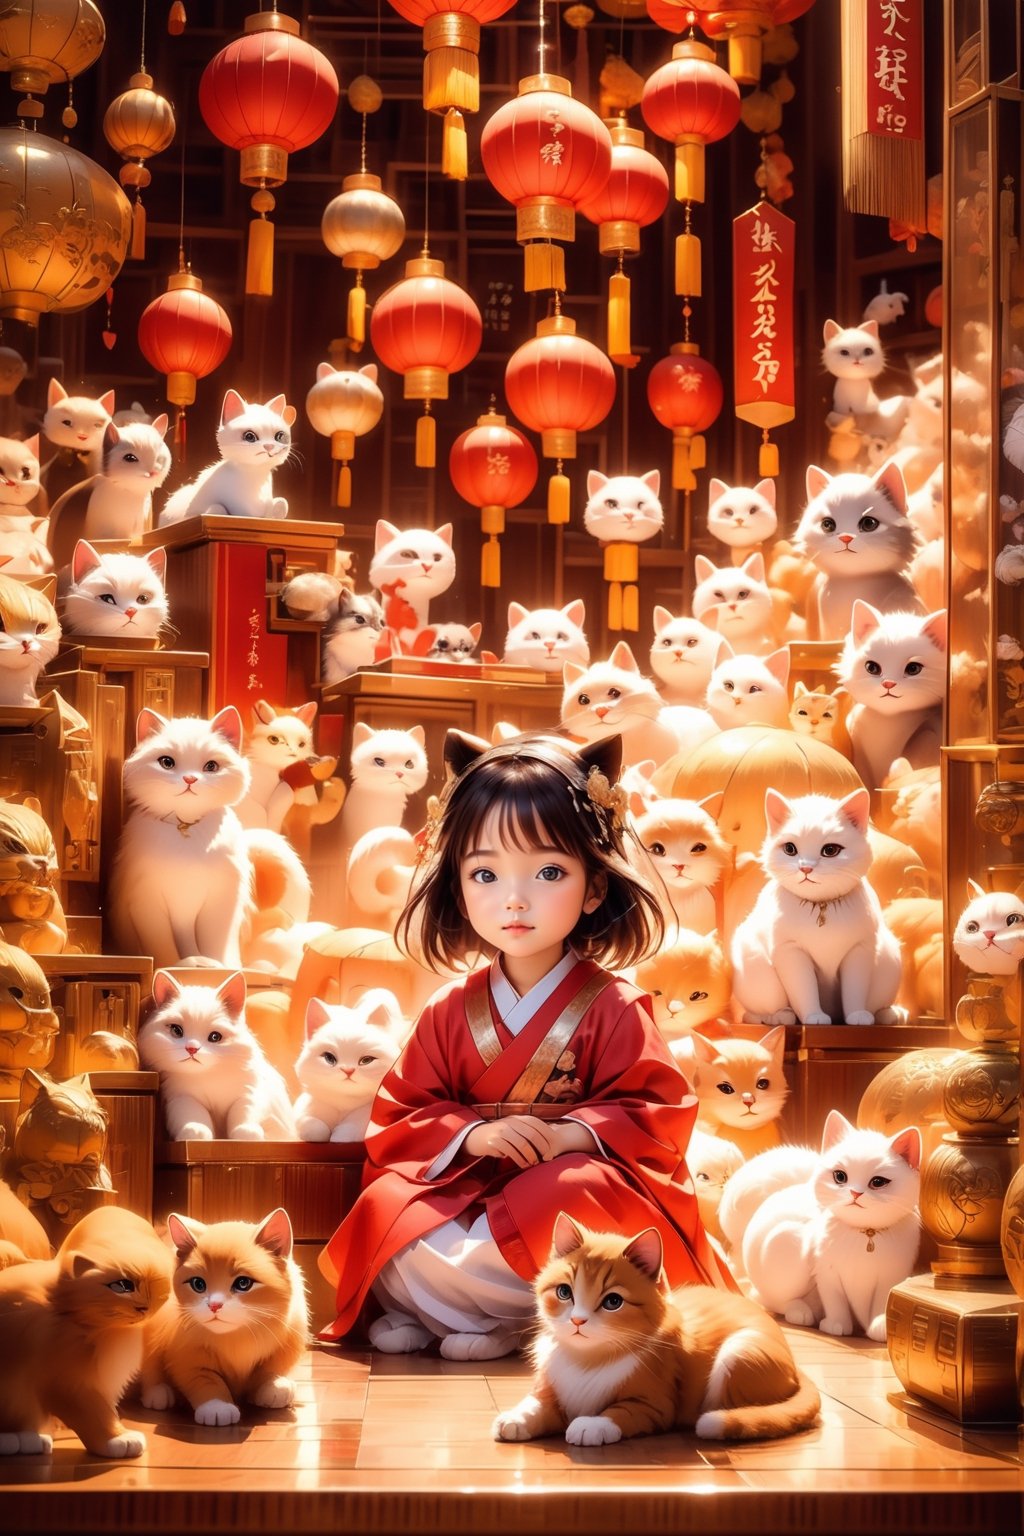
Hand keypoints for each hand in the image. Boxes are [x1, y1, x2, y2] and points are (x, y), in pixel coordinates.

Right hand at [464, 1116, 590, 1166]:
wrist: (476, 1137)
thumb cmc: (499, 1136)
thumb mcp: (513, 1130)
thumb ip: (526, 1133)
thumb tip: (546, 1145)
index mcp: (517, 1118)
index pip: (537, 1124)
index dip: (546, 1136)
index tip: (552, 1150)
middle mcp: (511, 1122)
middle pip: (532, 1134)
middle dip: (542, 1148)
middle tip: (547, 1158)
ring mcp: (502, 1130)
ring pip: (522, 1144)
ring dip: (531, 1156)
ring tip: (534, 1164)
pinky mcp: (494, 1140)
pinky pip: (511, 1152)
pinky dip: (520, 1160)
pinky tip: (523, 1165)